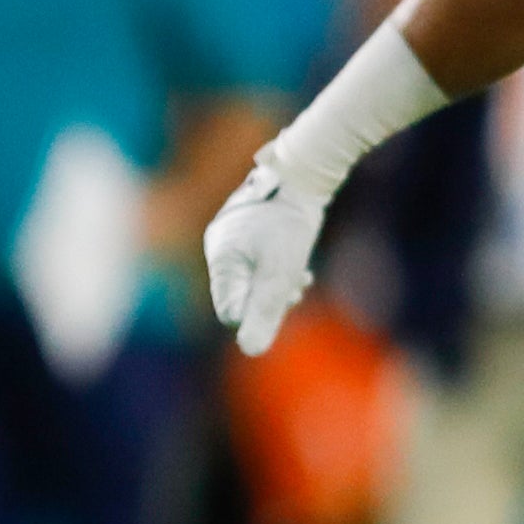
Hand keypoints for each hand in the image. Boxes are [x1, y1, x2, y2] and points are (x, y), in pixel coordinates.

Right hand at [203, 153, 329, 355]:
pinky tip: (298, 266)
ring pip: (252, 277)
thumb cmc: (289, 224)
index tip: (284, 299)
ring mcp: (233, 235)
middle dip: (269, 299)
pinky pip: (258, 260)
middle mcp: (219, 247)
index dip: (257, 314)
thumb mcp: (280, 275)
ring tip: (300, 277)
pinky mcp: (249, 227)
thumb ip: (265, 313)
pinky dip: (278, 268)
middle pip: (240, 294)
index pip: (230, 310)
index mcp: (220, 260)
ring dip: (278, 285)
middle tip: (295, 290)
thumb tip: (250, 351)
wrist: (304, 172)